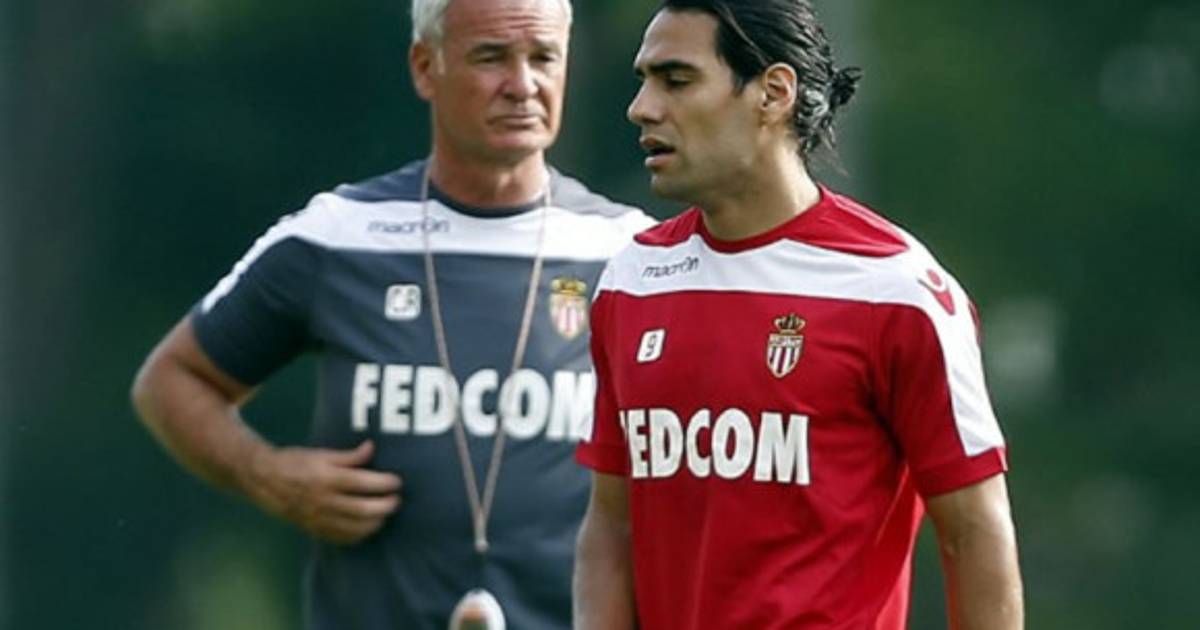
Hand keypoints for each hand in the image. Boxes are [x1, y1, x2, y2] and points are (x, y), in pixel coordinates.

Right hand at [245, 440, 401, 543]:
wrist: (265, 482)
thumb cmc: (296, 462)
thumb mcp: (321, 454)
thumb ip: (349, 456)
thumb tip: (372, 447)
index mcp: (326, 478)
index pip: (362, 483)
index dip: (384, 483)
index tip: (397, 482)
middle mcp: (323, 501)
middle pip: (363, 509)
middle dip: (385, 506)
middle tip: (397, 500)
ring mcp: (319, 519)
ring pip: (355, 527)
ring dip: (376, 522)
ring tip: (386, 513)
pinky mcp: (315, 530)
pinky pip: (342, 538)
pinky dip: (360, 534)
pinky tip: (369, 526)